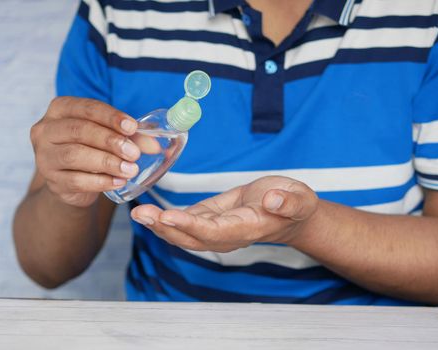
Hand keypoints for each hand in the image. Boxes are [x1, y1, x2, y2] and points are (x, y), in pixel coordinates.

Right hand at [30, 97, 140, 206]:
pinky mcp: (52, 181)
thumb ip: (131, 137)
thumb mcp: (110, 137)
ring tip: (129, 169)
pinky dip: (101, 181)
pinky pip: (76, 180)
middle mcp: (45, 130)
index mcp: (60, 109)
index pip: (86, 108)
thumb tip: (155, 145)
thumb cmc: (92, 149)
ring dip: (107, 162)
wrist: (74, 183)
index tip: (132, 127)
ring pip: (75, 155)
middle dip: (110, 140)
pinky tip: (118, 182)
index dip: (111, 117)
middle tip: (134, 153)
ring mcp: (45, 157)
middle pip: (79, 130)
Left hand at [131, 176, 318, 251]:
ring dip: (160, 225)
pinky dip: (166, 218)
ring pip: (184, 232)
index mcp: (246, 228)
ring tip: (138, 213)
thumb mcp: (299, 199)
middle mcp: (227, 235)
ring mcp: (216, 229)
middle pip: (192, 237)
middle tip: (142, 215)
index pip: (214, 231)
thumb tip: (273, 200)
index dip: (191, 226)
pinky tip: (148, 211)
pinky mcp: (209, 219)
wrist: (288, 214)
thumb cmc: (294, 204)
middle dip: (165, 228)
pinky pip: (186, 222)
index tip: (169, 217)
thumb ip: (289, 202)